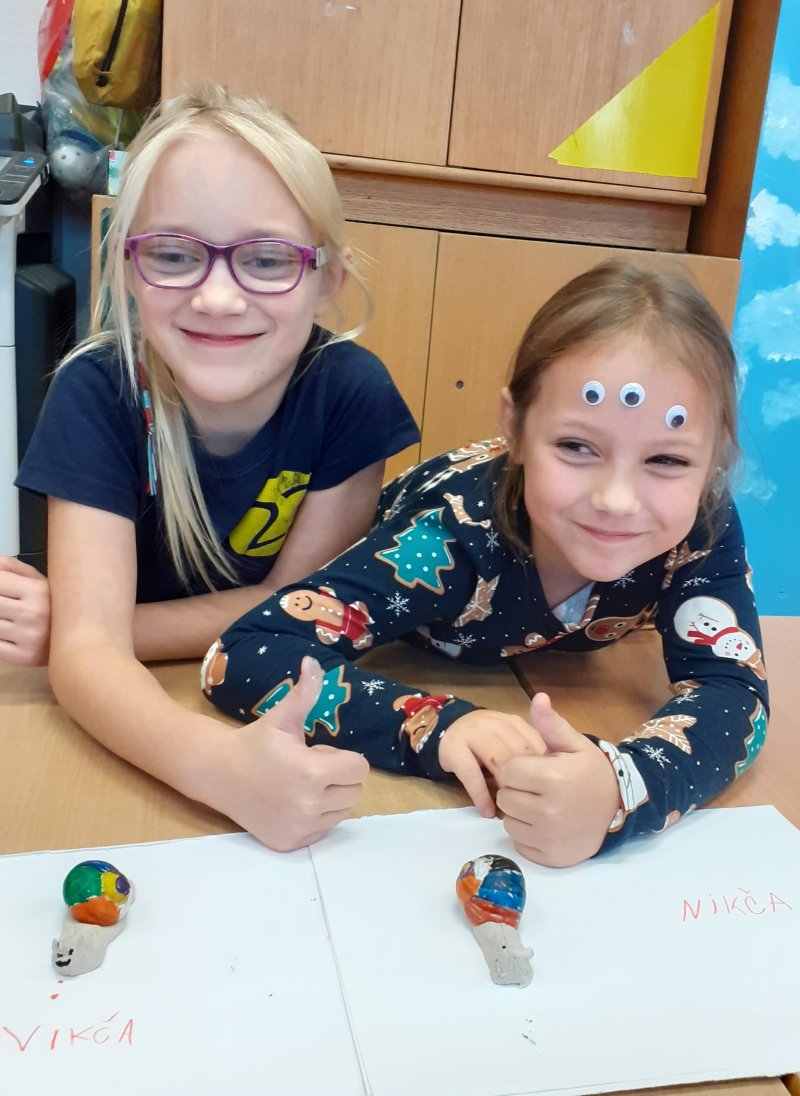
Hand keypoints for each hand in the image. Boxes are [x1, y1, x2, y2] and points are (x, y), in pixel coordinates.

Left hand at [0, 557, 50, 665]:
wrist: (78, 639)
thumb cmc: (52, 607)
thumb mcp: (37, 580)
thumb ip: (11, 568)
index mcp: (37, 590)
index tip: (3, 590)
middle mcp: (33, 613)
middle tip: (8, 608)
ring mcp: (28, 637)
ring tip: (10, 619)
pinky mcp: (24, 657)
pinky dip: (0, 639)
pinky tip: (10, 635)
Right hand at [219, 657, 368, 851]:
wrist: (219, 774)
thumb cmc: (255, 742)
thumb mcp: (281, 717)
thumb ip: (304, 692)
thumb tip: (313, 661)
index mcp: (312, 774)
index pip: (360, 769)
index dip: (342, 757)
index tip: (317, 752)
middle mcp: (308, 806)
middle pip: (353, 791)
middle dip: (337, 777)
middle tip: (307, 767)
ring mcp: (299, 828)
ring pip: (341, 812)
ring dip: (329, 798)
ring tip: (300, 784)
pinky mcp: (290, 843)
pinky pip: (323, 830)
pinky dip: (314, 818)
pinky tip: (290, 802)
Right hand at [438, 709, 545, 817]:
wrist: (448, 728)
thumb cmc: (487, 742)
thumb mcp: (511, 740)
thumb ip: (532, 752)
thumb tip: (555, 780)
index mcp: (513, 722)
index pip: (536, 744)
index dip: (544, 771)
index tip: (547, 794)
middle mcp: (494, 723)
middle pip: (518, 753)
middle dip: (527, 781)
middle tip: (532, 805)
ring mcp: (473, 733)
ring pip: (497, 761)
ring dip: (506, 788)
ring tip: (511, 810)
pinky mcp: (454, 748)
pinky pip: (471, 774)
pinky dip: (481, 795)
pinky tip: (487, 811)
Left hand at [493, 693, 621, 866]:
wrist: (619, 810)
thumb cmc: (592, 774)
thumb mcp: (576, 745)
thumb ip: (551, 724)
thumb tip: (538, 698)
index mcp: (554, 778)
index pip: (508, 771)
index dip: (518, 767)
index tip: (535, 768)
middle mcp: (549, 811)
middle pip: (504, 797)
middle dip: (517, 790)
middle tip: (538, 788)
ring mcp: (549, 838)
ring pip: (508, 822)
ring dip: (519, 813)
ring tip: (541, 805)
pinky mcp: (550, 858)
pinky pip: (519, 843)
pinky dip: (527, 834)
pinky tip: (545, 825)